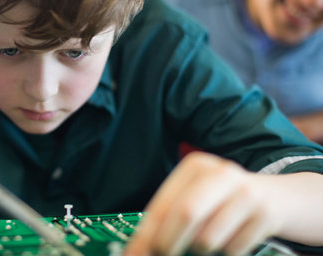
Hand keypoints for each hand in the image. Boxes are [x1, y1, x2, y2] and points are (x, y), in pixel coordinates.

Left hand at [123, 152, 284, 255]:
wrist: (280, 198)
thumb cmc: (226, 202)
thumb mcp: (198, 197)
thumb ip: (171, 216)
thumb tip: (142, 247)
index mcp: (195, 167)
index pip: (162, 205)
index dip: (145, 235)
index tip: (134, 254)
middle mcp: (220, 173)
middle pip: (185, 214)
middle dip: (167, 244)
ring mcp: (245, 193)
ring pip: (207, 238)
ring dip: (200, 250)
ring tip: (206, 242)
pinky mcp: (265, 214)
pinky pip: (232, 249)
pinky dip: (226, 253)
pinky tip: (231, 240)